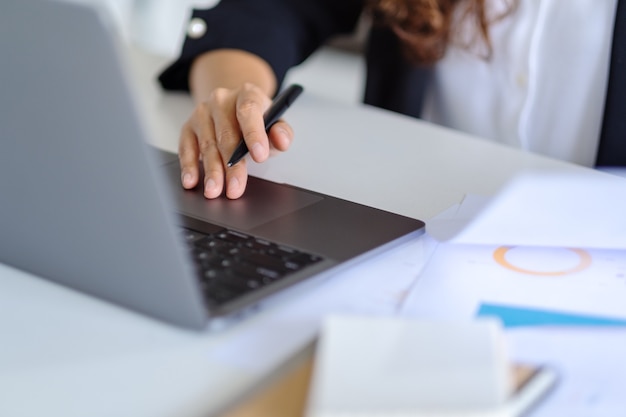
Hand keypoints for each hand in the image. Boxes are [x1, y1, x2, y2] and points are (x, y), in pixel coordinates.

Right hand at [178, 83, 293, 198]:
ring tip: (214, 190)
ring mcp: (202, 112)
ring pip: (207, 144)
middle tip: (235, 188)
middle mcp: (221, 100)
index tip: (260, 156)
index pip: (249, 110)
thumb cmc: (258, 120)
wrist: (235, 108)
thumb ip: (282, 133)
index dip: (254, 133)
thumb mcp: (276, 124)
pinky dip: (188, 165)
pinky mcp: (189, 126)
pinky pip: (186, 147)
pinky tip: (191, 180)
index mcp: (247, 94)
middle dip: (231, 165)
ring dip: (211, 170)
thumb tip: (281, 140)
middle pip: (226, 134)